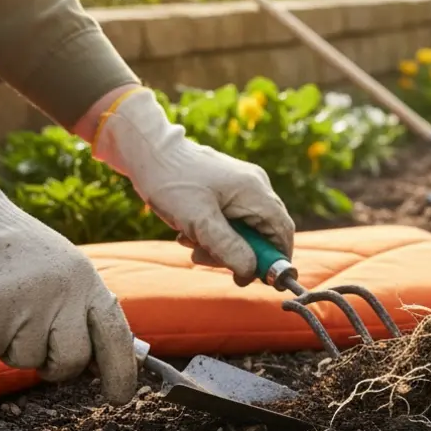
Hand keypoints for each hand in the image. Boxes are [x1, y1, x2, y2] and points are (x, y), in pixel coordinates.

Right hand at [0, 150, 136, 402]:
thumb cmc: (23, 254)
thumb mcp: (68, 273)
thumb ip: (84, 312)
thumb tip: (99, 364)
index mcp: (88, 283)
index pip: (116, 334)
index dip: (122, 371)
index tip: (120, 397)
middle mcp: (64, 295)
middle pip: (72, 361)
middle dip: (56, 368)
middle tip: (41, 350)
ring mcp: (27, 305)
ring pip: (26, 360)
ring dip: (13, 345)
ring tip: (7, 306)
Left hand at [90, 88, 294, 285]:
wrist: (148, 151)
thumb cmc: (172, 181)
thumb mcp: (198, 221)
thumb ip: (228, 247)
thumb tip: (251, 272)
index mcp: (256, 192)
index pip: (282, 232)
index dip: (275, 259)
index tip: (257, 280)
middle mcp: (256, 186)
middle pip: (264, 233)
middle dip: (238, 253)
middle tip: (206, 259)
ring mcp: (243, 186)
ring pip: (245, 228)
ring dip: (220, 244)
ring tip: (190, 243)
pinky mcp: (228, 187)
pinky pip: (232, 218)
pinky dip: (214, 231)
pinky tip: (189, 231)